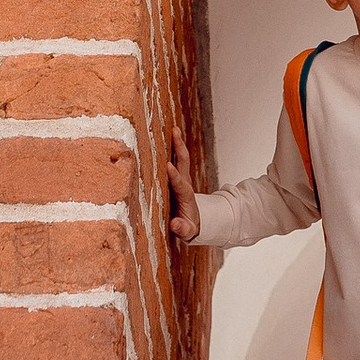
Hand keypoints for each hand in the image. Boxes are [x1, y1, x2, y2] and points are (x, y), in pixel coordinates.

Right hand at [165, 129, 201, 247]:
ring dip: (177, 144)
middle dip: (179, 148)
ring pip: (180, 158)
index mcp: (185, 196)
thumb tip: (175, 224)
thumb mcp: (187, 231)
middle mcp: (184, 183)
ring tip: (174, 128)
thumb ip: (183, 228)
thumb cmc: (187, 226)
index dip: (174, 175)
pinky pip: (175, 160)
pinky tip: (165, 136)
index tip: (168, 165)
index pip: (180, 184)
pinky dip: (171, 148)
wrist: (193, 222)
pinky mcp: (176, 177)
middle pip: (183, 162)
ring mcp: (181, 179)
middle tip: (175, 132)